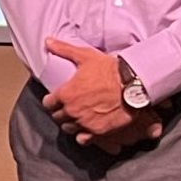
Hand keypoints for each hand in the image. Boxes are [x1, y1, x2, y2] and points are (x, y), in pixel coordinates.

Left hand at [40, 39, 158, 146]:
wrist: (133, 85)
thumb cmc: (109, 69)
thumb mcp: (85, 56)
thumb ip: (64, 49)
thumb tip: (47, 41)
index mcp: (66, 94)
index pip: (48, 103)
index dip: (51, 101)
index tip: (55, 99)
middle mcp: (72, 111)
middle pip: (57, 117)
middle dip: (60, 112)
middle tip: (66, 107)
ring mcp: (84, 123)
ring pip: (68, 128)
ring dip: (70, 123)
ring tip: (76, 117)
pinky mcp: (98, 132)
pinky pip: (83, 139)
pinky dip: (82, 136)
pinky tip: (85, 130)